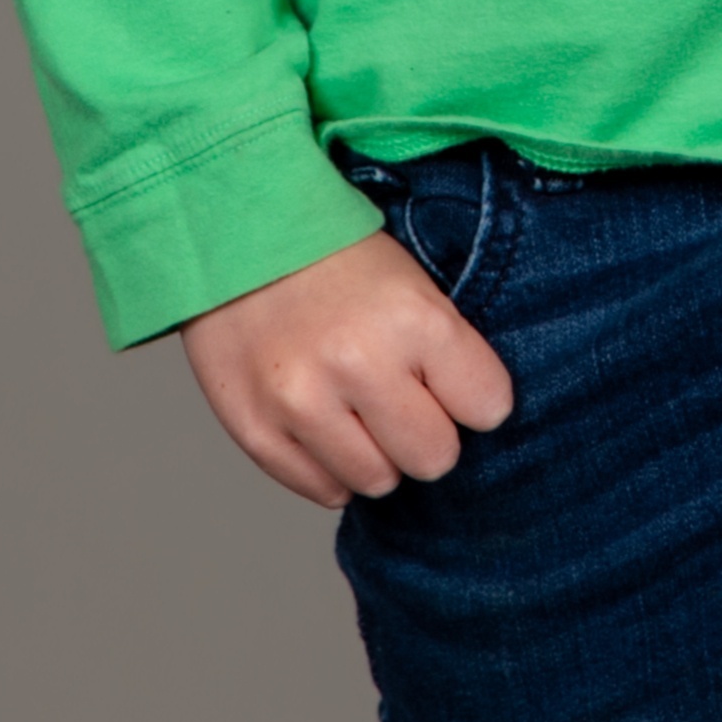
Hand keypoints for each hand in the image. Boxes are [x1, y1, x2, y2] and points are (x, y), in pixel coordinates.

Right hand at [178, 227, 516, 509]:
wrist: (233, 232)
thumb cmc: (335, 258)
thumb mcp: (410, 281)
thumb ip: (446, 353)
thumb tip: (474, 426)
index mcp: (412, 318)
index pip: (488, 407)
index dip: (475, 396)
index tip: (453, 382)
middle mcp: (357, 364)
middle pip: (434, 458)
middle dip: (426, 432)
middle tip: (401, 398)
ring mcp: (300, 402)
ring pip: (378, 482)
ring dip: (375, 452)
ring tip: (354, 404)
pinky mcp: (256, 430)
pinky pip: (322, 489)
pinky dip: (329, 464)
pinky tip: (320, 417)